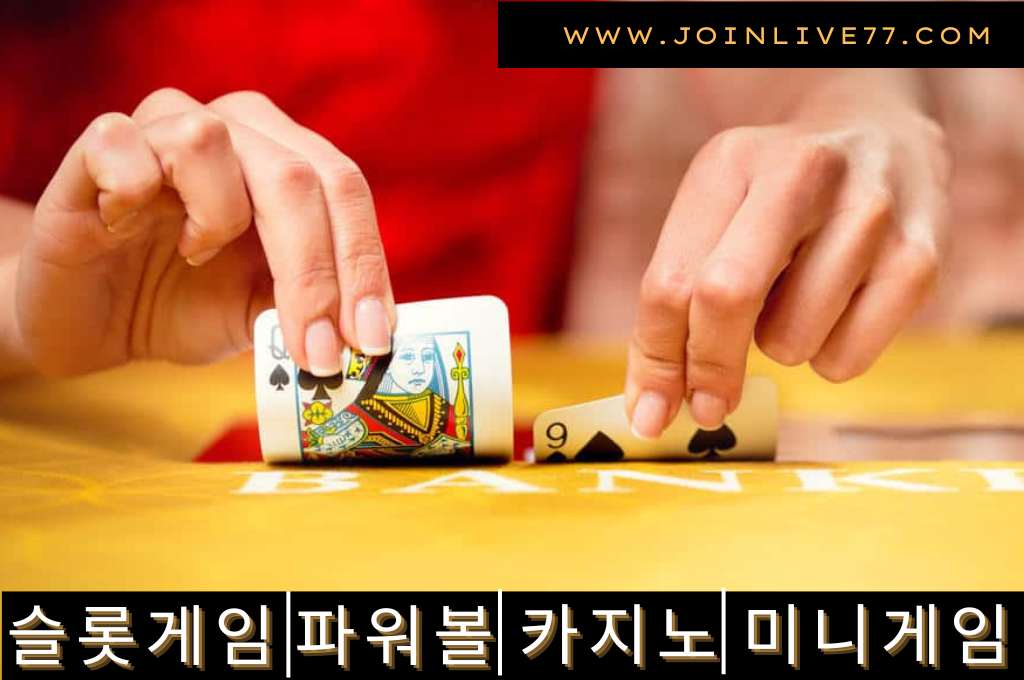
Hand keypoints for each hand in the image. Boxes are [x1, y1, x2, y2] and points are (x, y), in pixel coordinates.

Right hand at [16, 88, 394, 376]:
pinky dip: (132, 195)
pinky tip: (125, 228)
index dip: (363, 266)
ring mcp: (162, 128)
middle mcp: (234, 129)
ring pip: (212, 141)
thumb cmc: (186, 304)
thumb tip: (373, 334)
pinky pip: (121, 144)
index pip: (343, 190)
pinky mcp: (95, 147)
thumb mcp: (266, 312)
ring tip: (196, 255)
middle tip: (319, 351)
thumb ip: (317, 308)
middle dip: (315, 273)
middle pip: (297, 174)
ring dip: (215, 218)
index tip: (371, 341)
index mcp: (286, 157)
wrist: (96, 321)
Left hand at [626, 104, 950, 436]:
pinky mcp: (919, 259)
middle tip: (708, 404)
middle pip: (726, 298)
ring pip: (790, 343)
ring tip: (795, 297)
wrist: (877, 135)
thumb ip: (675, 301)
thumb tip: (650, 409)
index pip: (670, 279)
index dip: (654, 358)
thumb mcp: (713, 216)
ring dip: (778, 346)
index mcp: (731, 162)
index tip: (648, 412)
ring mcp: (870, 213)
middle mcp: (802, 174)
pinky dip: (829, 356)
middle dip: (708, 367)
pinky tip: (838, 307)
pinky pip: (846, 361)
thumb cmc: (773, 197)